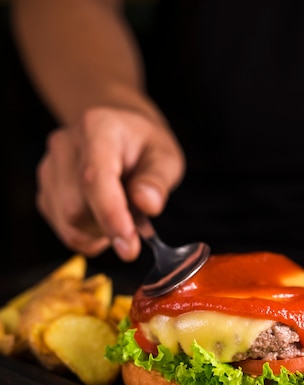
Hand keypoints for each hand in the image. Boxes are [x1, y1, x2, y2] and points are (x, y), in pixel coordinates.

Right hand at [36, 106, 184, 260]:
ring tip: (123, 214)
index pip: (94, 178)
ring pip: (68, 224)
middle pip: (76, 208)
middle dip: (111, 227)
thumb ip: (157, 180)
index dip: (110, 215)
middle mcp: (64, 146)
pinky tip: (106, 218)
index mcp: (97, 128)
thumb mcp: (165, 156)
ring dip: (102, 233)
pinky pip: (65, 230)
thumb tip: (148, 204)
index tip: (129, 245)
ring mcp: (49, 169)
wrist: (120, 132)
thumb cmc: (144, 145)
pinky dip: (91, 236)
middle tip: (138, 221)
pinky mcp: (46, 191)